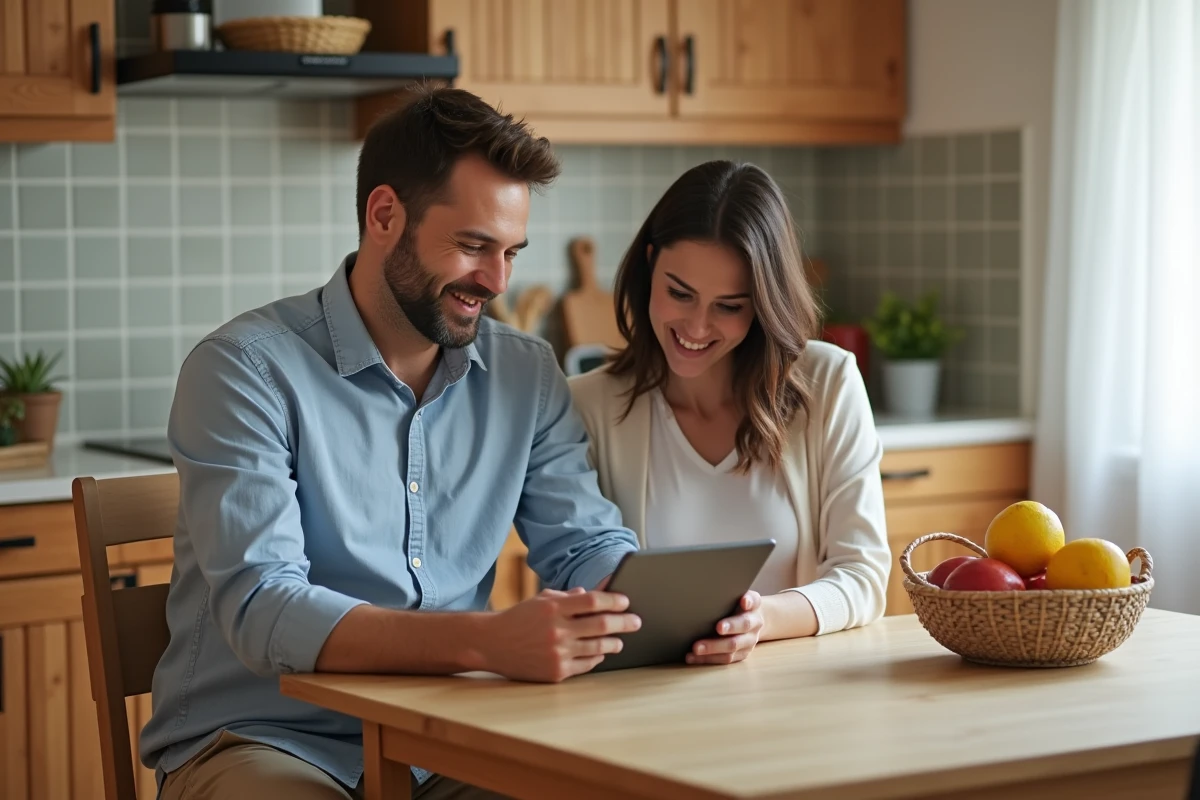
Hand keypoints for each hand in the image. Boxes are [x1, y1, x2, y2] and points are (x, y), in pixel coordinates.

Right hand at [480, 587, 640, 681]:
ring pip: (598, 648)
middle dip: (624, 622)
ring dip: (614, 643)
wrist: (492, 644)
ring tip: (620, 640)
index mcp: (553, 608)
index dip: (613, 600)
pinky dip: (597, 658)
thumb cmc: (519, 618)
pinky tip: (601, 654)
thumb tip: (593, 594)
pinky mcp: (556, 672)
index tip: (625, 601)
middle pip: (601, 625)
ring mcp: (557, 653)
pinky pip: (586, 665)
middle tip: (636, 621)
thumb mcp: (541, 600)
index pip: (593, 601)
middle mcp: (557, 630)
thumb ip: (567, 597)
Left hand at [687, 591, 763, 664]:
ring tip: (696, 648)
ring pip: (733, 646)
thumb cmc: (736, 605)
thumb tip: (701, 590)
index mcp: (754, 605)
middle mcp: (755, 623)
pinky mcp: (742, 654)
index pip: (753, 601)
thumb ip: (726, 593)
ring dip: (714, 648)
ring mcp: (749, 641)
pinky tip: (693, 656)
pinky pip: (725, 659)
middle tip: (718, 627)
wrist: (753, 621)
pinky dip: (708, 658)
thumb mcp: (736, 596)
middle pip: (744, 625)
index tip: (744, 601)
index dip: (749, 601)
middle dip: (731, 626)